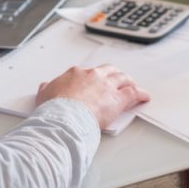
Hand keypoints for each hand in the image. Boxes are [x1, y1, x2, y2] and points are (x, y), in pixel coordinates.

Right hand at [35, 64, 149, 128]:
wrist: (64, 116)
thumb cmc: (54, 108)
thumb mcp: (44, 95)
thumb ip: (47, 89)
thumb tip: (45, 86)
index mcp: (76, 73)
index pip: (88, 72)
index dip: (94, 78)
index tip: (95, 83)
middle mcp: (93, 76)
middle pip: (109, 70)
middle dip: (115, 74)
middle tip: (118, 80)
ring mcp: (106, 86)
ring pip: (122, 78)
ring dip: (129, 81)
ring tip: (133, 85)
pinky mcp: (117, 99)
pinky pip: (133, 93)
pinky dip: (140, 94)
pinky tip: (144, 96)